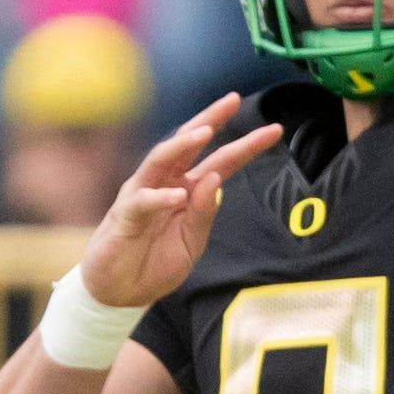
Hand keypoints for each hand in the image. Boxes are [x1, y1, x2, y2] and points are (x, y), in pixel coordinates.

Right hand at [78, 95, 283, 308]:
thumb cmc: (154, 264)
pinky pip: (143, 202)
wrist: (119, 293)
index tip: (274, 130)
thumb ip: (204, 213)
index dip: (245, 146)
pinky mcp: (124, 217)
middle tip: (232, 100)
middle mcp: (163, 183)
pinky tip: (178, 195)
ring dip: (182, 145)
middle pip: (187, 144)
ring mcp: (142, 196)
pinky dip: (160, 197)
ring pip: (160, 160)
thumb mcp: (191, 242)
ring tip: (205, 132)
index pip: (219, 161)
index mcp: (185, 189)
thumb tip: (217, 179)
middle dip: (208, 120)